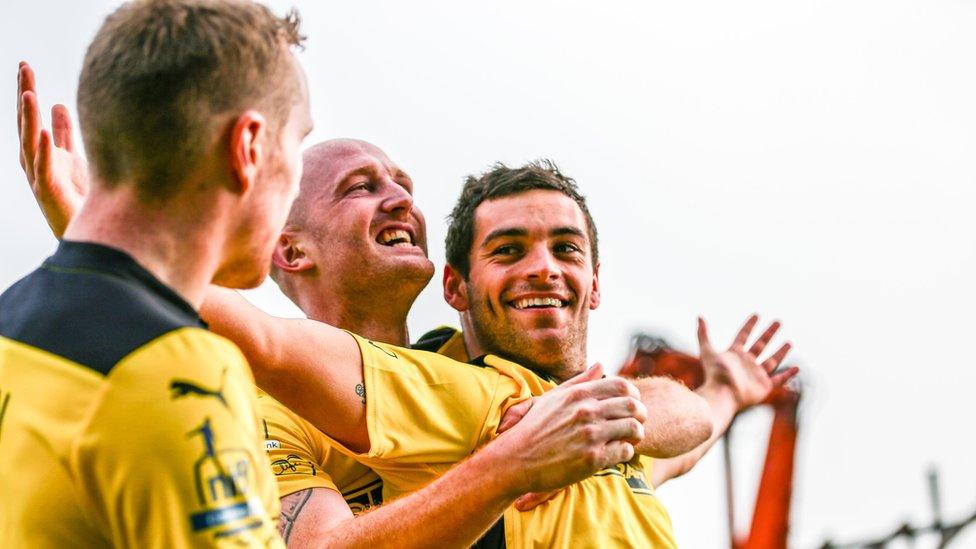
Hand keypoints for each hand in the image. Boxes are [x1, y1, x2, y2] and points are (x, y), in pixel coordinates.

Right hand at [18, 61, 88, 237]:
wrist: (87, 228)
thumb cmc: (78, 194)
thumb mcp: (72, 155)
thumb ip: (63, 133)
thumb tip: (57, 104)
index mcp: (39, 149)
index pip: (31, 115)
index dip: (27, 90)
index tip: (25, 65)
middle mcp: (34, 159)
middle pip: (26, 121)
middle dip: (24, 94)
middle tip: (23, 66)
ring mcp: (39, 175)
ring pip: (29, 141)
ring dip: (28, 117)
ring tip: (29, 92)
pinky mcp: (49, 190)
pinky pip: (43, 167)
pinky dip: (43, 148)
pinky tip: (42, 130)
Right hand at [492, 363, 646, 498]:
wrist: (516, 459)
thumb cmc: (534, 428)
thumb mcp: (553, 398)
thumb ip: (580, 381)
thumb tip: (601, 364)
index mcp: (579, 394)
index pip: (622, 385)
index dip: (634, 395)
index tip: (632, 404)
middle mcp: (587, 411)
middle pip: (633, 406)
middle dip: (640, 414)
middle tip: (637, 423)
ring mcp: (591, 435)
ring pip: (634, 429)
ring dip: (636, 435)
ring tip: (629, 439)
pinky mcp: (593, 458)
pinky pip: (625, 451)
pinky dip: (626, 452)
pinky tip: (616, 453)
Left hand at [697, 315, 798, 409]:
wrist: (723, 394)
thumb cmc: (715, 374)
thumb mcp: (707, 351)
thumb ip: (703, 334)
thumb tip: (699, 316)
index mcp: (734, 354)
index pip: (743, 336)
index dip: (749, 325)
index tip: (757, 315)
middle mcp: (746, 363)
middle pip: (760, 345)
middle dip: (769, 334)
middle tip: (778, 322)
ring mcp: (756, 375)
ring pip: (771, 361)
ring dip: (780, 352)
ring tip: (789, 342)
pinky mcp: (764, 387)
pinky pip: (779, 379)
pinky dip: (788, 375)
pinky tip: (796, 368)